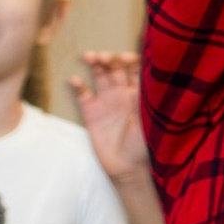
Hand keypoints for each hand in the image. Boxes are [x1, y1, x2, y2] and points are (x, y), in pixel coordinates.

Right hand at [70, 49, 146, 184]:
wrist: (127, 167)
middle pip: (116, 67)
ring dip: (95, 63)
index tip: (126, 58)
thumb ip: (144, 100)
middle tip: (105, 56)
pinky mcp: (91, 111)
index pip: (136, 68)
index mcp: (139, 93)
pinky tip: (74, 79)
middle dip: (111, 59)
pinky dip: (78, 85)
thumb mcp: (148, 121)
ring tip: (90, 56)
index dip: (131, 60)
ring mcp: (106, 101)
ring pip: (100, 75)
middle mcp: (122, 93)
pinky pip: (83, 93)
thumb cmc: (143, 145)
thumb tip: (147, 77)